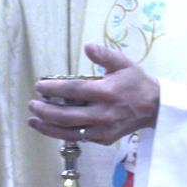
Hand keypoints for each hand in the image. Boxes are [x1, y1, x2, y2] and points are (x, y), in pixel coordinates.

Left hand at [27, 43, 159, 144]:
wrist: (155, 107)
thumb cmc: (135, 82)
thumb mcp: (123, 63)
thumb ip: (104, 55)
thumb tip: (87, 47)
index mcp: (106, 92)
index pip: (73, 91)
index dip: (53, 88)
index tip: (38, 86)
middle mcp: (103, 113)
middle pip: (67, 115)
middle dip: (45, 111)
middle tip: (31, 104)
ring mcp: (103, 130)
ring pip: (70, 132)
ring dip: (48, 127)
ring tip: (33, 120)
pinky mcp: (104, 139)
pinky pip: (79, 138)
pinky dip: (61, 134)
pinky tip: (49, 128)